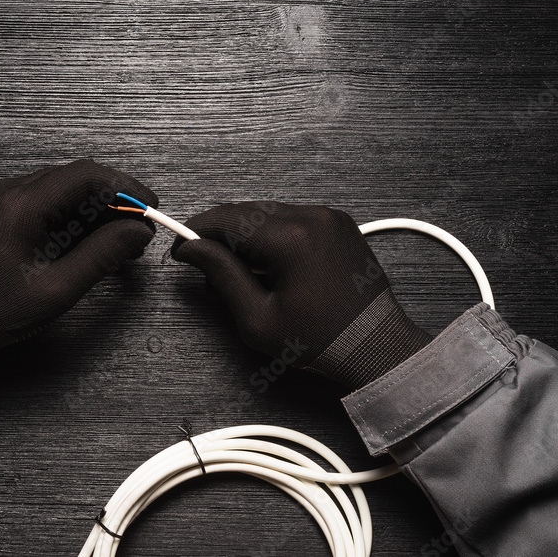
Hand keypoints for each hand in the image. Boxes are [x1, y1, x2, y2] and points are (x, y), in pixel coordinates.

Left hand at [0, 159, 157, 382]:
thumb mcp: (59, 288)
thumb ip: (102, 254)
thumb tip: (138, 230)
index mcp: (22, 206)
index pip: (87, 176)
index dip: (126, 188)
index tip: (150, 207)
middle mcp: (12, 191)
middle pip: (79, 177)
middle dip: (116, 200)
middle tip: (140, 229)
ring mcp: (7, 198)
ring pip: (68, 187)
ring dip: (99, 209)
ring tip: (121, 243)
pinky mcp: (7, 210)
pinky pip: (51, 200)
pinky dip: (78, 216)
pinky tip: (94, 243)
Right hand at [171, 202, 429, 388]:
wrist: (376, 346)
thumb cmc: (322, 341)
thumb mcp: (258, 319)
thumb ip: (221, 276)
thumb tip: (192, 249)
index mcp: (291, 239)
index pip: (228, 219)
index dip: (197, 232)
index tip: (181, 249)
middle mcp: (312, 218)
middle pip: (246, 212)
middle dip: (221, 234)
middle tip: (206, 264)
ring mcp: (329, 217)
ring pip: (268, 212)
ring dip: (247, 234)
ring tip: (242, 272)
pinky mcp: (338, 223)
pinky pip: (292, 217)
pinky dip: (273, 234)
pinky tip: (270, 264)